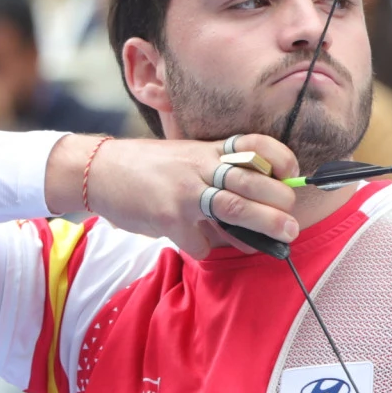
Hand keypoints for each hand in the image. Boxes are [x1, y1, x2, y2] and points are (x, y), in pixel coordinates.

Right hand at [45, 133, 299, 257]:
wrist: (98, 171)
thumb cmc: (147, 168)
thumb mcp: (185, 157)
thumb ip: (216, 173)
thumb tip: (254, 204)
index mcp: (207, 149)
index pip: (254, 144)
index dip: (279, 158)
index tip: (293, 173)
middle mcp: (200, 167)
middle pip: (252, 182)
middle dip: (280, 201)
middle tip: (292, 220)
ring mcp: (186, 193)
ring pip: (236, 209)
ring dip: (266, 225)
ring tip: (285, 236)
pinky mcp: (170, 219)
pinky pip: (202, 242)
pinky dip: (208, 248)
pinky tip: (203, 243)